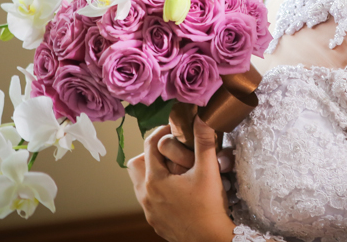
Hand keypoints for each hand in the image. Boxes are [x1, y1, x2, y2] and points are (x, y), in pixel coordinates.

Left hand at [128, 117, 235, 241]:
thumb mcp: (208, 171)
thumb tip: (202, 117)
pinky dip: (157, 190)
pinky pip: (148, 200)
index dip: (162, 131)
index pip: (149, 145)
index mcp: (155, 180)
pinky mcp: (155, 222)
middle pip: (136, 164)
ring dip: (153, 173)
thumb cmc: (209, 207)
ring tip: (174, 171)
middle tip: (171, 152)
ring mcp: (149, 211)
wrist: (210, 240)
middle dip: (151, 153)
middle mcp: (146, 196)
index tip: (175, 129)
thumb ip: (204, 142)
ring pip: (139, 183)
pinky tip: (177, 191)